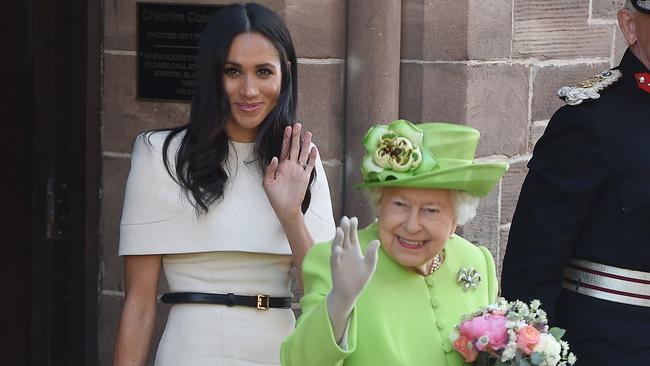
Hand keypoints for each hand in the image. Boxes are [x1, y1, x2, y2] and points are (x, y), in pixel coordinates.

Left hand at [263, 122, 316, 221]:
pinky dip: (312, 157)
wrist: (285, 208)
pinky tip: (313, 149)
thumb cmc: (275, 196)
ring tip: (308, 133)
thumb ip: (270, 170)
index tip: (288, 128)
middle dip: (296, 136)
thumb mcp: (268, 183)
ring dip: (306, 144)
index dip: (286, 138)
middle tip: (298, 124)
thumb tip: (275, 158)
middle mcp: (291, 165)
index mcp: (281, 165)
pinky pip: (309, 165)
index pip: (284, 149)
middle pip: (294, 148)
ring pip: (303, 154)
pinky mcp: (305, 177)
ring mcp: (299, 170)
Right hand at [327, 216, 379, 341]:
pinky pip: (335, 259)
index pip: (352, 235)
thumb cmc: (360, 278)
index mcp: (354, 249)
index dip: (352, 227)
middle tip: (345, 219)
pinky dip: (335, 254)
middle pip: (344, 237)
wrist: (350, 292)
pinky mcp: (335, 267)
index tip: (354, 218)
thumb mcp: (369, 265)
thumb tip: (377, 241)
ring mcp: (339, 258)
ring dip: (338, 238)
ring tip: (339, 230)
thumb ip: (372, 253)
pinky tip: (338, 249)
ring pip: (337, 245)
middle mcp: (345, 251)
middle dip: (344, 228)